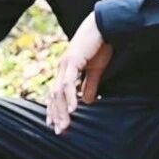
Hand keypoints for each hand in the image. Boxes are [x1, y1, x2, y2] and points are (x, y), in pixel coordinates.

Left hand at [46, 13, 112, 134]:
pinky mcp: (73, 62)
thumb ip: (90, 85)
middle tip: (59, 131)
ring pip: (59, 93)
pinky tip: (74, 109)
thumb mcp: (96, 69)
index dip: (54, 109)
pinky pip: (69, 83)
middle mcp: (62, 68)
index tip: (54, 125)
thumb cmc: (100, 45)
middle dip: (56, 114)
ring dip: (62, 110)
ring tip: (65, 125)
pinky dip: (70, 97)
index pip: (56, 93)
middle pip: (54, 96)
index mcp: (66, 69)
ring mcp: (65, 65)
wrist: (103, 26)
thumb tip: (87, 102)